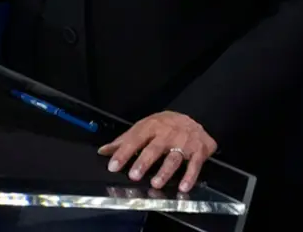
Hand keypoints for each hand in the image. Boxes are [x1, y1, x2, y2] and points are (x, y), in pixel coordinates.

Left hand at [97, 111, 216, 192]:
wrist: (194, 117)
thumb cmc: (164, 126)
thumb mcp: (144, 127)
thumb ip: (124, 141)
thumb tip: (103, 151)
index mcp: (151, 127)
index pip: (134, 140)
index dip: (123, 153)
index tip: (113, 166)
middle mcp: (167, 134)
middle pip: (154, 148)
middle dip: (144, 162)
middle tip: (134, 176)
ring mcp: (184, 142)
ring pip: (174, 157)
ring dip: (165, 171)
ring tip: (156, 183)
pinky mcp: (199, 150)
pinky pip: (195, 164)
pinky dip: (190, 176)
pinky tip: (183, 187)